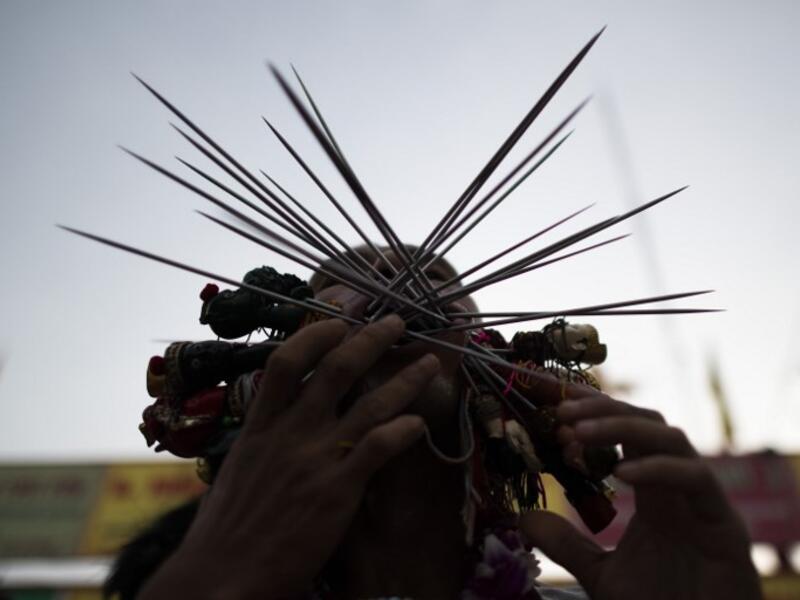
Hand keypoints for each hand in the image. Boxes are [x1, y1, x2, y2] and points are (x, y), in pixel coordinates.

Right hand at [139, 315, 440, 598]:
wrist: (220, 576)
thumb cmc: (223, 531)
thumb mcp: (236, 472)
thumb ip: (261, 443)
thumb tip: (274, 427)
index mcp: (260, 425)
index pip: (288, 361)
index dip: (316, 334)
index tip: (339, 320)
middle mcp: (290, 432)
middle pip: (336, 368)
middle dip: (370, 338)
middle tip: (396, 322)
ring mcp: (316, 458)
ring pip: (370, 402)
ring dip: (405, 379)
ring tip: (430, 363)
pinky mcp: (339, 489)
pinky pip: (381, 447)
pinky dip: (404, 430)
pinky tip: (421, 424)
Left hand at [520, 384, 761, 599]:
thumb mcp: (601, 574)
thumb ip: (568, 545)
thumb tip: (525, 520)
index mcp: (652, 491)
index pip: (623, 431)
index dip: (590, 409)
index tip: (550, 399)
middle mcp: (678, 487)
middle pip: (645, 422)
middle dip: (601, 409)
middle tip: (560, 412)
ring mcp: (703, 502)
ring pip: (671, 438)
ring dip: (622, 426)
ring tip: (577, 432)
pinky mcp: (725, 526)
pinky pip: (697, 479)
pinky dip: (658, 468)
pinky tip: (621, 473)